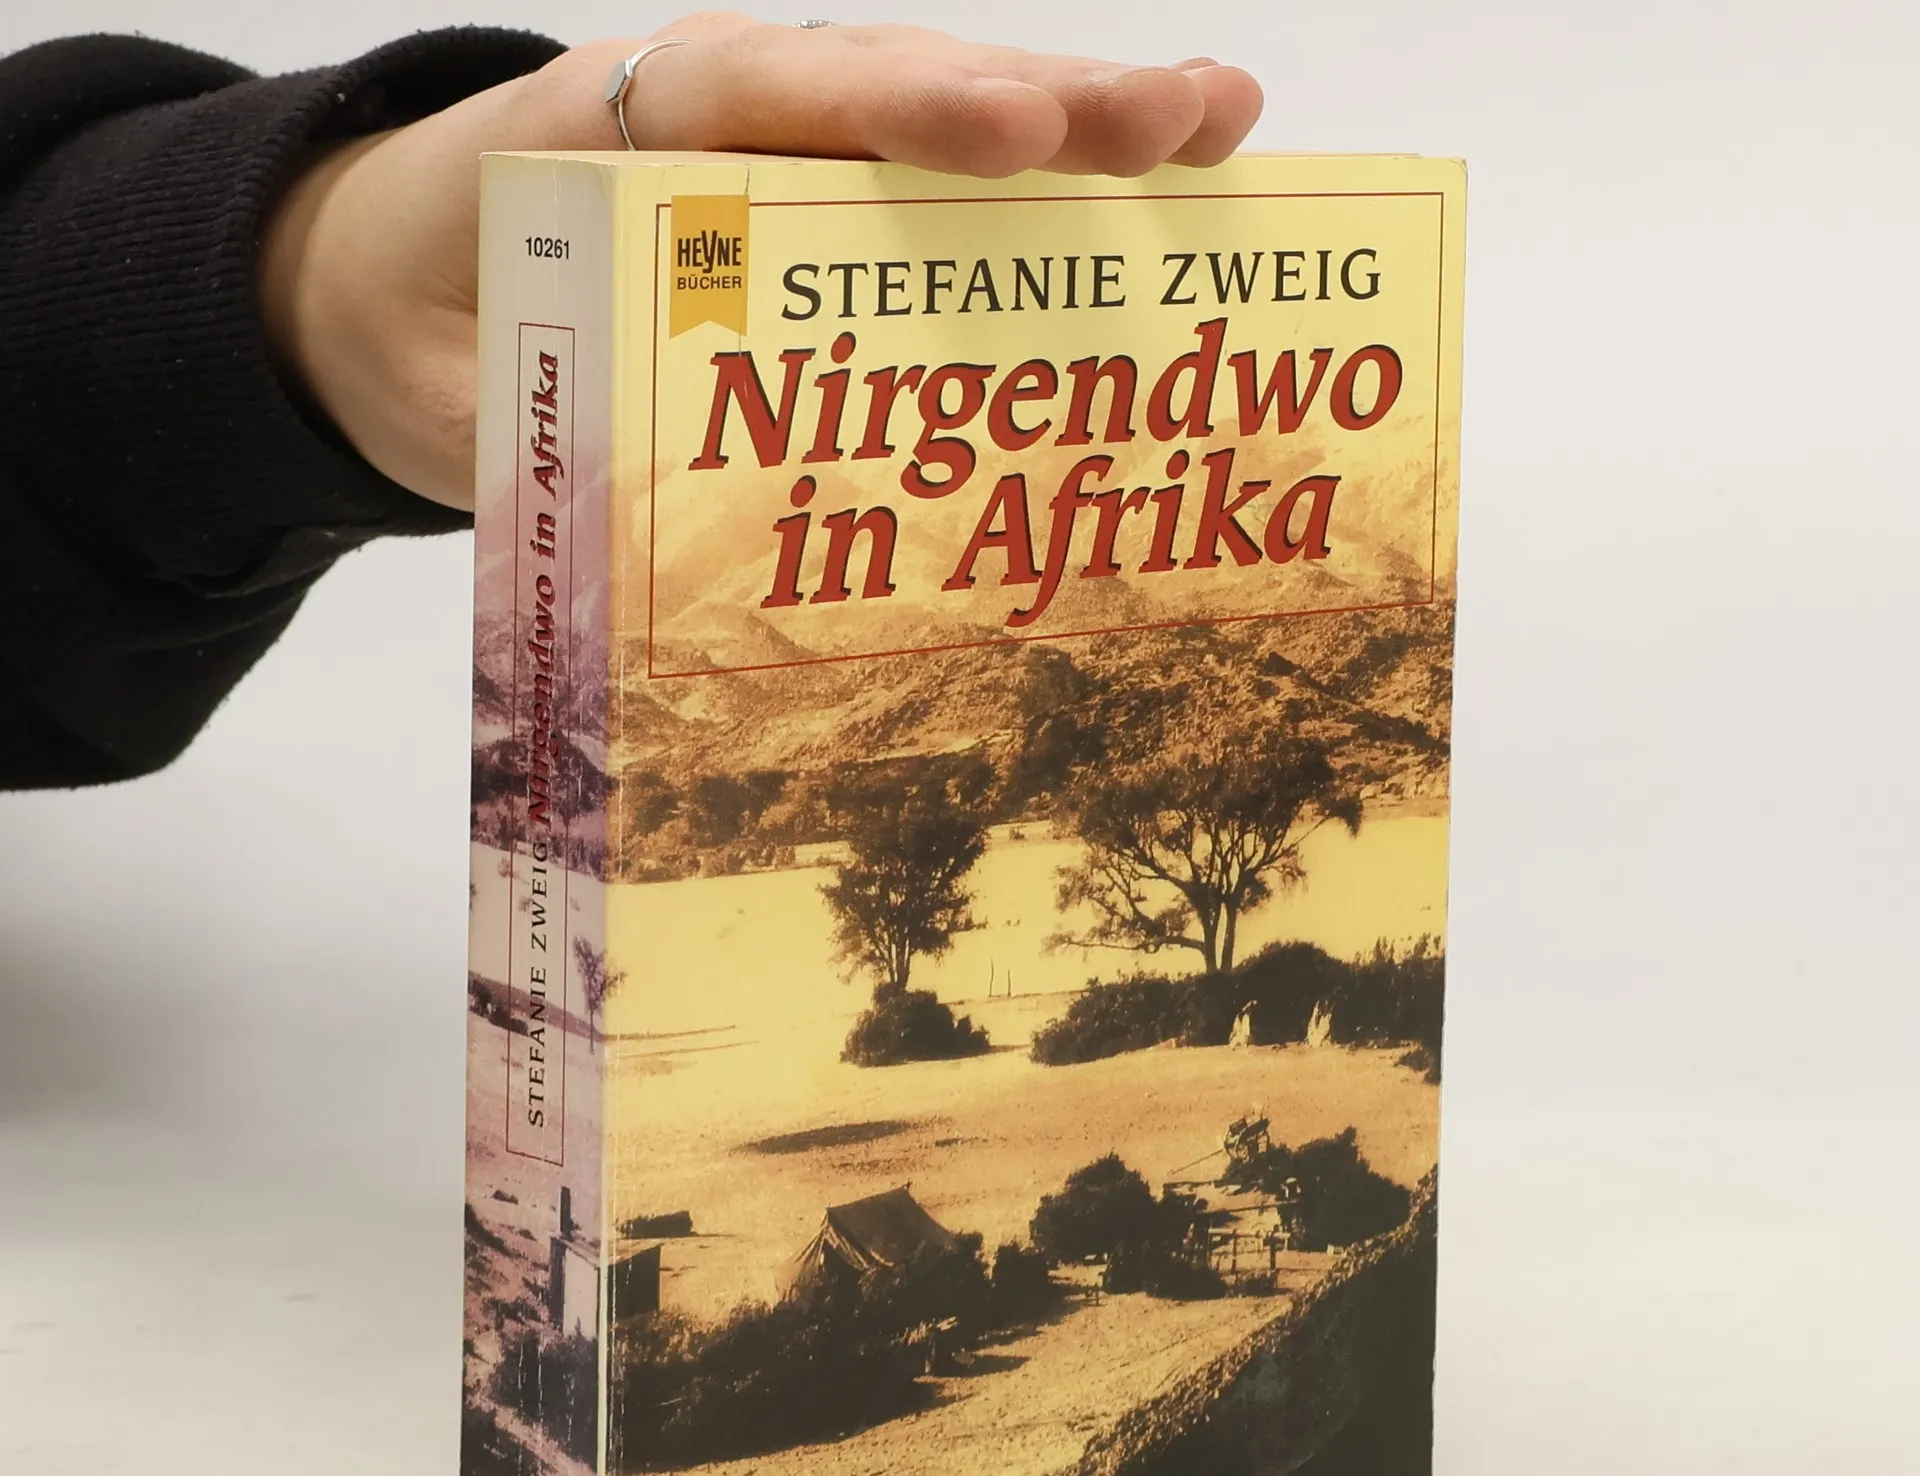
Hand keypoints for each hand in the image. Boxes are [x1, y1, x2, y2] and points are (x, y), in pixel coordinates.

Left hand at [259, 17, 1263, 508]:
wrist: (394, 289)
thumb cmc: (442, 322)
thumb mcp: (467, 394)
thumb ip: (549, 445)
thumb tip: (685, 535)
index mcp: (626, 130)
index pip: (773, 95)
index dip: (900, 111)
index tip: (1016, 135)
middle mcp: (725, 115)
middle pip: (895, 83)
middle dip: (1046, 102)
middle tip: (1185, 123)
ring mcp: (784, 151)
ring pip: (939, 120)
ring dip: (1078, 128)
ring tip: (1217, 130)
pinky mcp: (816, 204)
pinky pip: (931, 192)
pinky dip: (1037, 199)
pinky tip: (1142, 209)